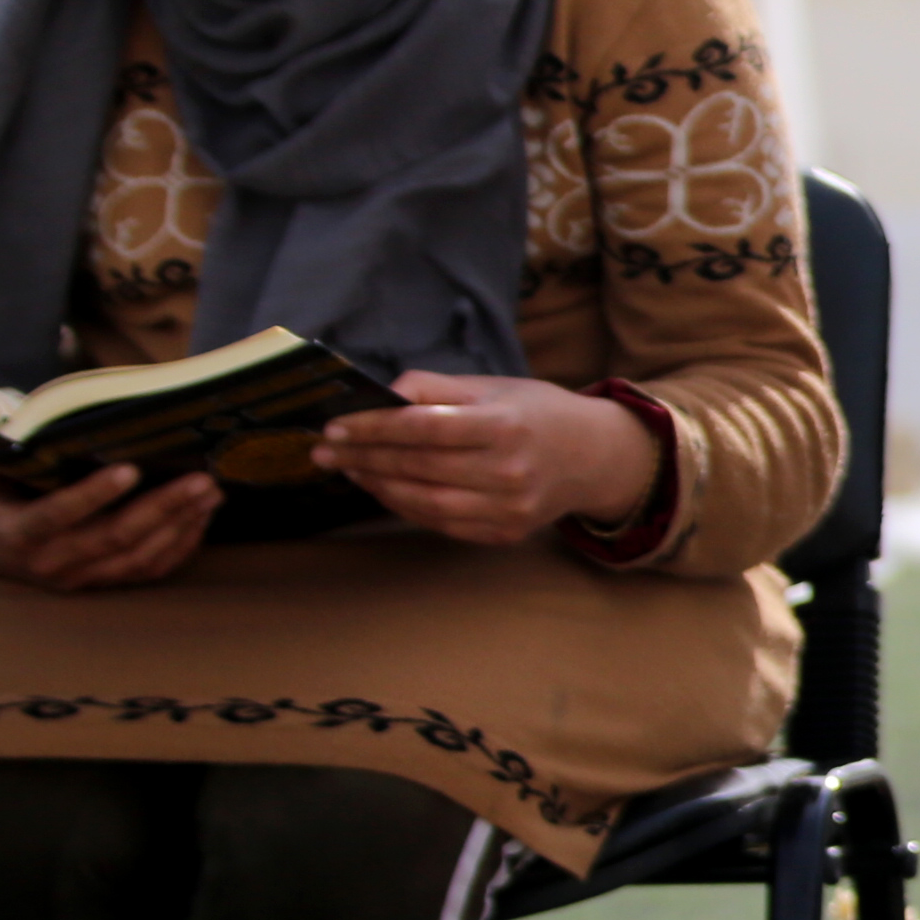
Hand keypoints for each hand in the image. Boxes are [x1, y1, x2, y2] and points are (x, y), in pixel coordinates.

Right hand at [0, 453, 215, 590]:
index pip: (59, 516)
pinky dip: (180, 546)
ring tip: (210, 492)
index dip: (94, 495)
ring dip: (180, 526)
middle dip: (162, 508)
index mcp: (18, 534)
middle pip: (115, 539)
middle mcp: (52, 563)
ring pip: (139, 558)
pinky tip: (202, 517)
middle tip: (201, 479)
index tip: (131, 468)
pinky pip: (148, 571)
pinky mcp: (100, 582)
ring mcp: (80, 578)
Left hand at [317, 372, 659, 545]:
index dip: (373, 428)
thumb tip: (382, 392)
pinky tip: (384, 490)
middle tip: (325, 451)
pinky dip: (406, 508)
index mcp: (506, 425)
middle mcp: (510, 470)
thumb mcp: (494, 387)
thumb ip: (436, 387)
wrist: (595, 457)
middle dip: (364, 458)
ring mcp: (509, 508)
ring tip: (350, 470)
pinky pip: (442, 524)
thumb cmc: (537, 414)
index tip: (335, 427)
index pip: (424, 428)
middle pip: (419, 467)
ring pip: (425, 502)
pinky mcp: (506, 533)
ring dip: (378, 487)